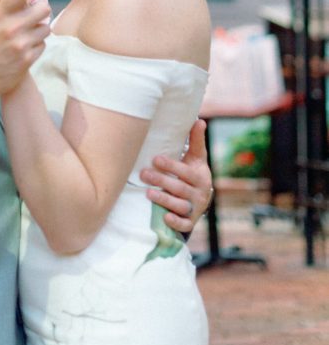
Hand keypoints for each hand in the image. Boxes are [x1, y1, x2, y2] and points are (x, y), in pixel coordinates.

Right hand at [0, 0, 50, 102]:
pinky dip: (36, 44)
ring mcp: (21, 45)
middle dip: (39, 8)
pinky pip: (42, 45)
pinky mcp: (28, 60)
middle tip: (33, 12)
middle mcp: (11, 28)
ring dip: (39, 28)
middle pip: (43, 8)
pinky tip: (26, 45)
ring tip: (28, 31)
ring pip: (45, 27)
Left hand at [139, 119, 212, 234]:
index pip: (186, 171)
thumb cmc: (192, 173)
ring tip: (148, 193)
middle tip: (143, 174)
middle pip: (180, 188)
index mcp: (200, 176)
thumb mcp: (196, 158)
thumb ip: (196, 140)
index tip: (155, 159)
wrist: (199, 200)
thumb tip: (199, 120)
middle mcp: (200, 193)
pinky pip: (184, 224)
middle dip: (161, 181)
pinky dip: (175, 222)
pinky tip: (164, 217)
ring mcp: (195, 209)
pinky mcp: (190, 221)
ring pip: (180, 206)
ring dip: (164, 200)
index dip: (171, 165)